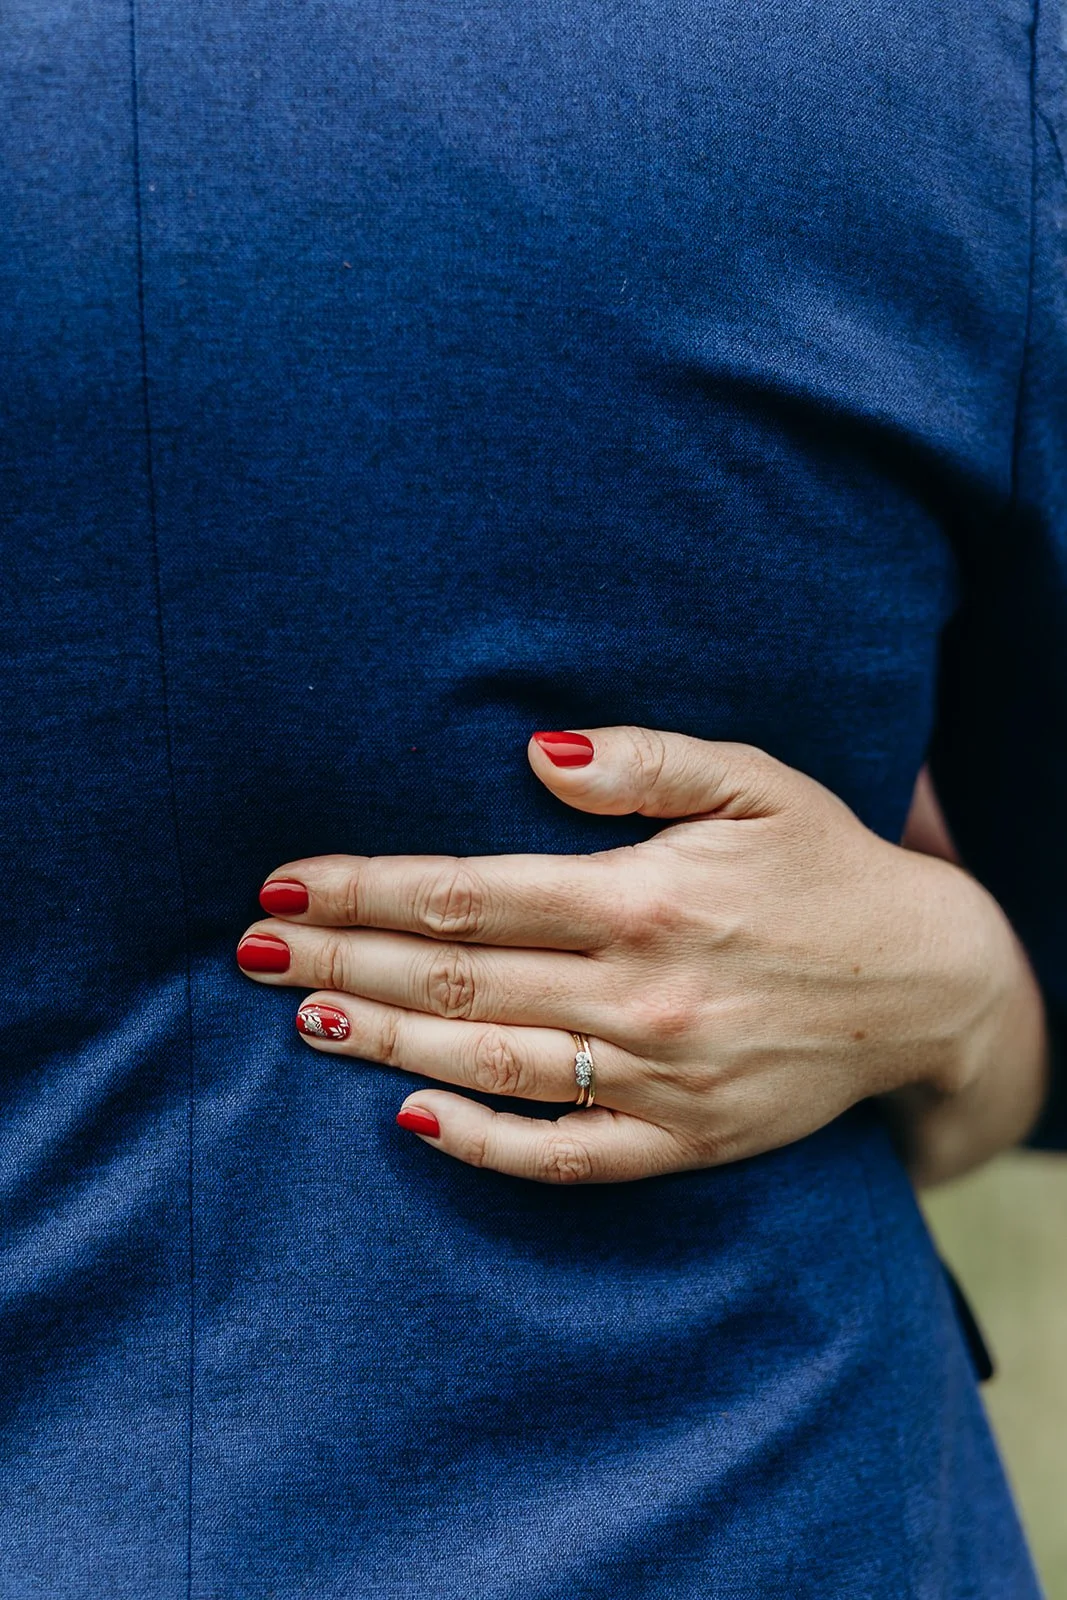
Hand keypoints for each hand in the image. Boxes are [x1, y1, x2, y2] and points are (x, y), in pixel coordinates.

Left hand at [235, 726, 1020, 1183]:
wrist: (927, 981)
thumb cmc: (824, 865)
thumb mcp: (754, 779)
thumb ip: (643, 761)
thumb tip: (534, 754)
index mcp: (647, 896)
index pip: (470, 894)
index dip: (368, 889)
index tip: (288, 886)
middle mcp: (644, 990)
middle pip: (459, 980)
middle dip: (344, 964)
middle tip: (253, 953)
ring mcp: (663, 1075)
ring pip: (493, 1063)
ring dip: (387, 1044)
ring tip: (303, 1021)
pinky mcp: (686, 1138)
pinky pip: (567, 1154)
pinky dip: (485, 1143)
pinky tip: (413, 1119)